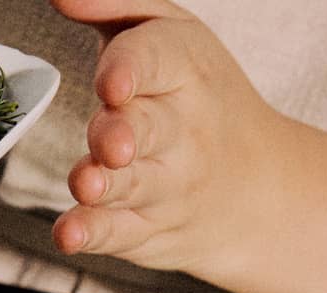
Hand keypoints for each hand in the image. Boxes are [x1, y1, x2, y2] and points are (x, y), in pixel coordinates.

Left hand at [48, 0, 285, 280]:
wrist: (258, 190)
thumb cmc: (194, 96)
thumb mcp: (169, 35)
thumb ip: (114, 6)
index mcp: (185, 69)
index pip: (156, 61)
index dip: (131, 70)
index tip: (112, 85)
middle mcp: (183, 130)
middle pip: (149, 128)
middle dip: (125, 133)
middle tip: (112, 144)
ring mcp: (169, 186)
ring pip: (134, 184)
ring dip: (107, 186)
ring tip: (86, 184)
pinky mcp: (147, 229)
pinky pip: (120, 232)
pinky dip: (93, 234)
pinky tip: (68, 234)